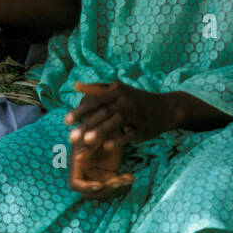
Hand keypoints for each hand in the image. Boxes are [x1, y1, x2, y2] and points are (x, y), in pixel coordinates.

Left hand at [64, 82, 172, 199]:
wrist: (167, 107)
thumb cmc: (136, 99)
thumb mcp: (118, 90)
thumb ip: (96, 89)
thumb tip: (75, 85)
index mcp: (116, 93)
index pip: (94, 102)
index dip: (80, 112)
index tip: (65, 122)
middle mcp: (125, 102)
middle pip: (103, 113)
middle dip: (86, 125)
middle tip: (71, 137)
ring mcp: (136, 115)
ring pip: (115, 123)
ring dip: (100, 131)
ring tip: (86, 142)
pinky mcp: (144, 128)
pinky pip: (131, 134)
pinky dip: (120, 140)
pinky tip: (108, 147)